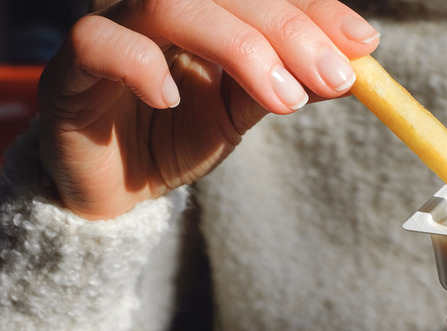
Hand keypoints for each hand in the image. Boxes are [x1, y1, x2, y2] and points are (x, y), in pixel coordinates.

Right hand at [37, 0, 379, 219]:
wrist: (120, 186)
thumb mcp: (245, 110)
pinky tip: (174, 100)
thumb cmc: (179, 135)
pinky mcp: (73, 65)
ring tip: (284, 101)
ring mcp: (112, 26)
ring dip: (237, 47)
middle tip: (334, 78)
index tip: (364, 42)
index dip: (315, 9)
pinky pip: (101, 43)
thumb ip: (287, 82)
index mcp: (205, 9)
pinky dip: (143, 66)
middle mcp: (159, 7)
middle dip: (289, 31)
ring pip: (169, 5)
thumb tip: (352, 66)